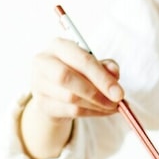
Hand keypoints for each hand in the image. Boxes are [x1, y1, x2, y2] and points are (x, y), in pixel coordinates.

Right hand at [18, 38, 123, 158]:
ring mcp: (39, 84)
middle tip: (116, 102)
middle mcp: (43, 62)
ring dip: (96, 105)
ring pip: (70, 97)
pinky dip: (90, 113)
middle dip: (96, 92)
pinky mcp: (42, 104)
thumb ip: (106, 66)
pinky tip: (102, 111)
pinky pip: (70, 111)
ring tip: (112, 106)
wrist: (54, 91)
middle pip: (67, 77)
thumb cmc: (76, 72)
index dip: (102, 77)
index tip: (119, 93)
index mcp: (58, 46)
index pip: (81, 59)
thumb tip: (114, 73)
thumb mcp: (93, 65)